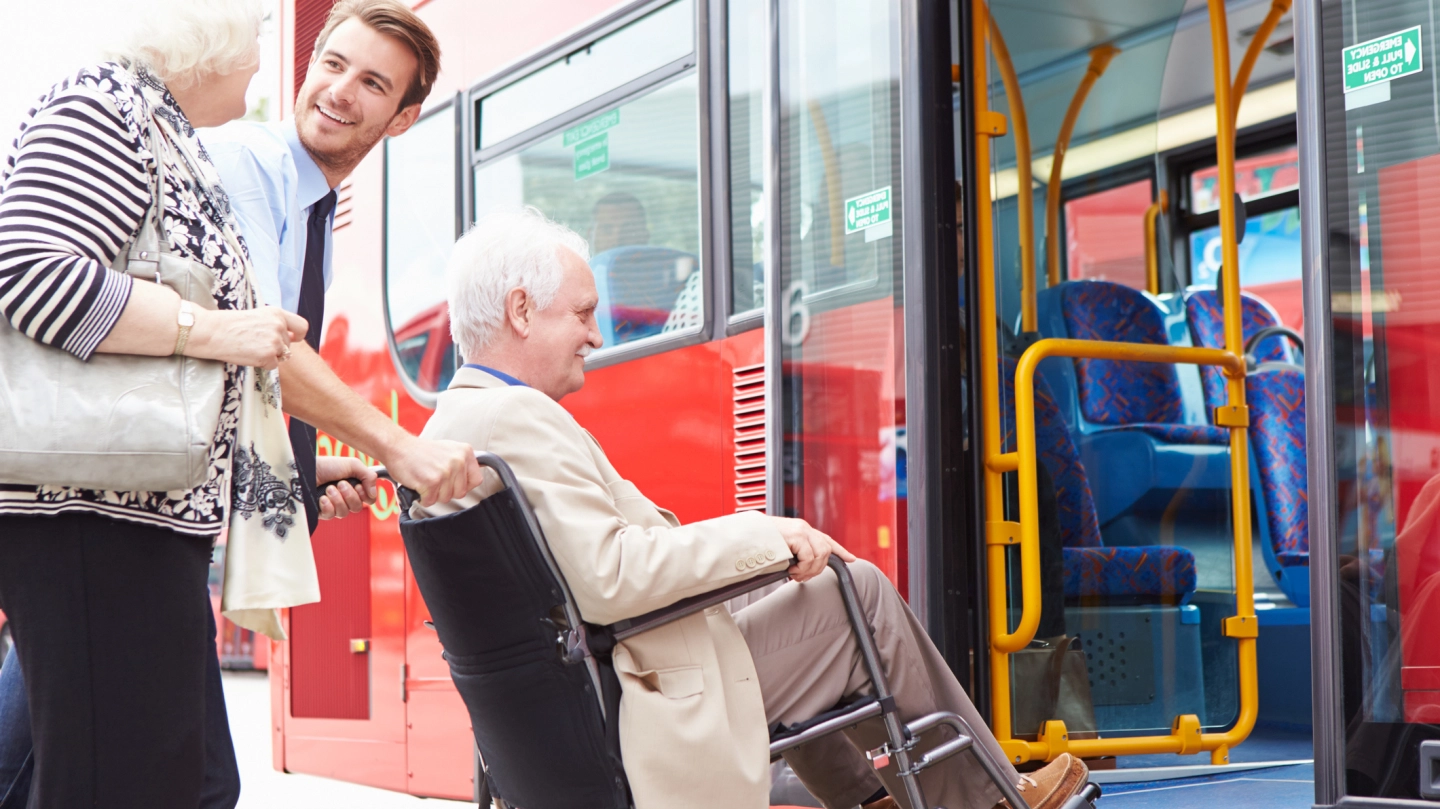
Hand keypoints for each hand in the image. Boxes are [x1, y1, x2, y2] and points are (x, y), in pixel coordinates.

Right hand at [188, 306, 308, 369]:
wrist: (212, 332)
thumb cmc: (229, 324)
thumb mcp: (257, 316)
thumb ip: (274, 324)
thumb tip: (291, 338)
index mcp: (277, 313)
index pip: (302, 326)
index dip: (298, 335)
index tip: (292, 339)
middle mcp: (279, 325)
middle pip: (288, 345)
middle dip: (275, 347)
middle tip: (254, 343)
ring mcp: (275, 341)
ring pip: (281, 356)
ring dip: (268, 355)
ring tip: (250, 347)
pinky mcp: (268, 355)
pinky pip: (272, 365)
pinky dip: (261, 364)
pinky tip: (248, 354)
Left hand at [315, 455, 377, 519]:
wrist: (307, 469)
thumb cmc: (327, 465)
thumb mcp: (353, 465)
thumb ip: (369, 476)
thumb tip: (373, 494)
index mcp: (354, 487)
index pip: (368, 500)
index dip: (365, 495)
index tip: (357, 485)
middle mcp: (344, 498)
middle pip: (357, 508)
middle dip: (350, 495)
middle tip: (340, 484)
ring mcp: (332, 506)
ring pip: (344, 513)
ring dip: (337, 499)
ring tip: (329, 488)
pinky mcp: (320, 512)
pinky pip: (330, 516)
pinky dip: (328, 506)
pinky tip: (322, 498)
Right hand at [383, 436, 484, 506]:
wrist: (398, 447)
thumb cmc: (421, 451)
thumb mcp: (449, 450)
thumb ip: (462, 464)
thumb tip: (473, 481)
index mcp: (465, 452)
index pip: (476, 480)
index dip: (463, 485)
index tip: (453, 483)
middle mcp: (458, 461)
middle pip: (460, 493)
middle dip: (446, 491)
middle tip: (434, 479)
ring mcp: (445, 472)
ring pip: (445, 498)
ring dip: (433, 494)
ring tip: (425, 479)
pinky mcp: (431, 482)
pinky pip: (431, 501)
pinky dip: (423, 497)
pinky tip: (419, 484)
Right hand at [767, 516, 855, 582]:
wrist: (747, 534)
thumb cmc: (760, 543)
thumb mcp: (782, 547)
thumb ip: (796, 552)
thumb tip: (804, 568)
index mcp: (802, 530)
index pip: (827, 540)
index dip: (841, 550)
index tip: (851, 559)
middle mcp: (804, 528)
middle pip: (826, 551)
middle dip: (818, 568)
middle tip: (802, 576)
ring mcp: (801, 531)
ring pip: (820, 555)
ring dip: (809, 569)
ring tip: (795, 574)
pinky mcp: (796, 536)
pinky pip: (808, 556)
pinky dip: (802, 567)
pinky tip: (791, 569)